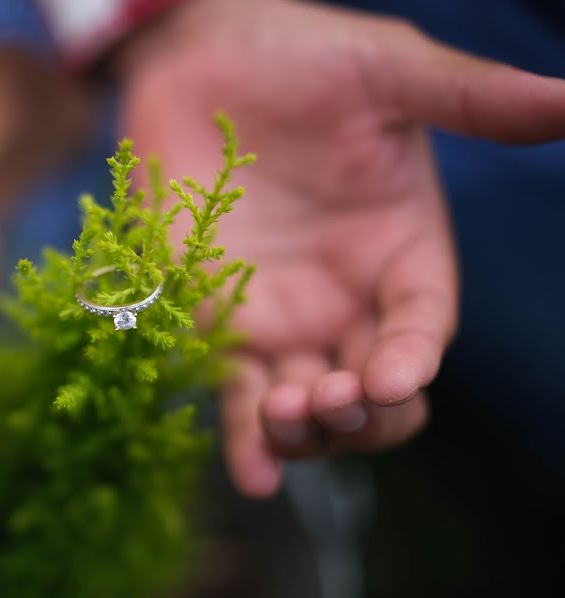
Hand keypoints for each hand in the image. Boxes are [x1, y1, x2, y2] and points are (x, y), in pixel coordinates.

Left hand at [120, 0, 564, 495]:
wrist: (197, 58)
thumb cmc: (297, 56)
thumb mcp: (387, 72)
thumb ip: (467, 99)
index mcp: (399, 251)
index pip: (421, 327)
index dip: (412, 360)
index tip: (393, 375)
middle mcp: (346, 298)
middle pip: (373, 390)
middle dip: (362, 412)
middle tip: (332, 397)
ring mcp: (281, 317)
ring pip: (308, 407)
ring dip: (305, 432)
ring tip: (285, 417)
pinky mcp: (216, 322)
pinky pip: (234, 393)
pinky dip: (245, 438)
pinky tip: (252, 473)